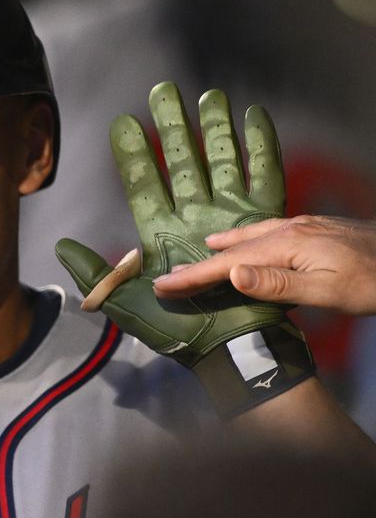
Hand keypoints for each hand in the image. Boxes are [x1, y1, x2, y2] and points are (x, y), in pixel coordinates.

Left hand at [55, 81, 288, 365]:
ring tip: (209, 94)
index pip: (142, 183)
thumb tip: (60, 245)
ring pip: (219, 161)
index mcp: (159, 232)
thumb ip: (94, 273)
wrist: (227, 350)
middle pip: (180, 161)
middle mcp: (192, 217)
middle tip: (163, 90)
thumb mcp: (124, 303)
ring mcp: (227, 217)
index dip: (132, 153)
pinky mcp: (261, 224)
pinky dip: (261, 147)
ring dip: (214, 128)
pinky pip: (264, 177)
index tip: (121, 121)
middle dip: (171, 126)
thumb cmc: (176, 332)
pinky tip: (254, 116)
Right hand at [153, 215, 375, 314]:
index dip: (193, 276)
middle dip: (200, 260)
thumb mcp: (328, 291)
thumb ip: (277, 284)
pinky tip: (254, 240)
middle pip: (235, 246)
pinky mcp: (319, 229)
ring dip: (225, 244)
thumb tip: (230, 272)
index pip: (227, 263)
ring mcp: (306, 226)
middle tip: (171, 272)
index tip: (163, 284)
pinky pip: (270, 231)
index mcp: (287, 245)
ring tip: (206, 248)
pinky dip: (249, 237)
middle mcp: (291, 229)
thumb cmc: (375, 282)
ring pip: (253, 234)